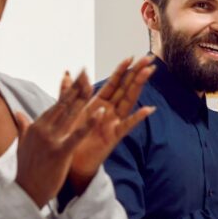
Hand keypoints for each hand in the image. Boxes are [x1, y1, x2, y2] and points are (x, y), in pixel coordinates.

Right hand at [15, 72, 101, 206]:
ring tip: (93, 85)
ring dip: (83, 99)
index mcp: (36, 126)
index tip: (78, 76)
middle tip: (87, 72)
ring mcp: (50, 140)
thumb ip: (24, 126)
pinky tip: (101, 113)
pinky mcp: (60, 152)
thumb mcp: (23, 143)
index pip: (56, 104)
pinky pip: (77, 135)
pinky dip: (89, 123)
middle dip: (76, 88)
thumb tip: (18, 112)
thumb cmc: (27, 168)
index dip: (68, 90)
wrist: (26, 191)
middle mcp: (43, 129)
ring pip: (70, 115)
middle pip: (63, 105)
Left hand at [67, 56, 157, 193]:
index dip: (121, 70)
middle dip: (136, 73)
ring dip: (139, 86)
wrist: (70, 161)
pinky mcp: (114, 136)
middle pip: (126, 88)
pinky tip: (149, 109)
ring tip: (149, 73)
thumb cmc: (72, 137)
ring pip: (129, 101)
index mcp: (99, 103)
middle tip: (149, 59)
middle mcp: (110, 111)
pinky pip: (127, 125)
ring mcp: (114, 122)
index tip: (131, 57)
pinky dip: (138, 117)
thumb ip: (69, 91)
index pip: (113, 83)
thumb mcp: (70, 111)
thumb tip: (68, 72)